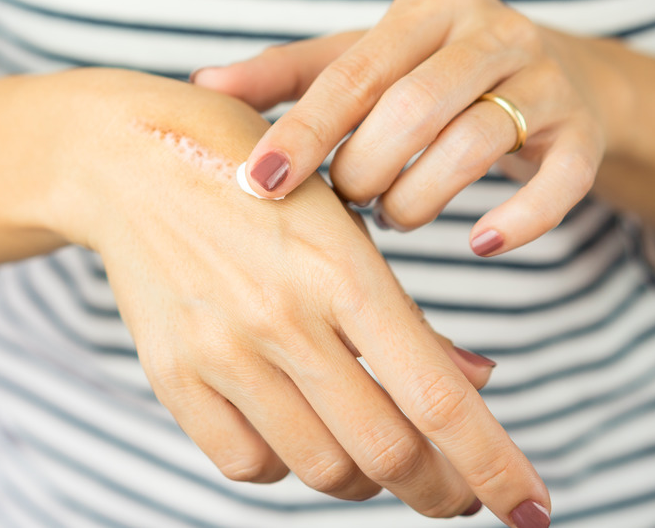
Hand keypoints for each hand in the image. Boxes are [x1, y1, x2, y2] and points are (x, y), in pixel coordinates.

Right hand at [54, 70, 547, 524]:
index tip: (527, 508)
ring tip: (373, 456)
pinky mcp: (172, 375)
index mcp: (341, 270)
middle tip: (453, 492)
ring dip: (364, 480)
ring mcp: (219, 352)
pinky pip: (246, 464)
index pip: (436, 398)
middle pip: (386, 452)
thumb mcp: (341, 224)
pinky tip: (298, 433)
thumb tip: (476, 383)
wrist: (127, 162)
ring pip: (321, 469)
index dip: (494, 465)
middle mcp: (281, 319)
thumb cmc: (251, 179)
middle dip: (439, 489)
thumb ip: (406, 314)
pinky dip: (286, 467)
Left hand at [193, 0, 607, 256]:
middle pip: (412, 108)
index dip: (302, 133)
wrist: (546, 77)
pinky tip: (480, 243)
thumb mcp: (358, 64)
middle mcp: (489, 32)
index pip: (352, 74)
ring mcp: (543, 80)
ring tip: (392, 216)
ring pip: (474, 144)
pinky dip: (518, 220)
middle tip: (345, 202)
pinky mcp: (581, 133)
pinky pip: (559, 182)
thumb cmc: (425, 76)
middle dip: (363, 171)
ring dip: (418, 200)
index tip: (257, 183)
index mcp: (426, 9)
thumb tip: (204, 84)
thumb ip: (286, 75)